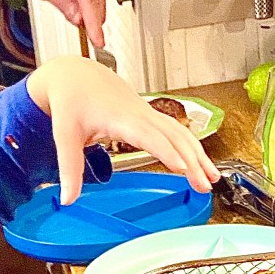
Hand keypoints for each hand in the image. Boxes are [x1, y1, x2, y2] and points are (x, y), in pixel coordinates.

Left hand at [10, 0, 106, 48]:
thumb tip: (78, 18)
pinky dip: (87, 11)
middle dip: (91, 22)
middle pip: (97, 5)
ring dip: (89, 17)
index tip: (98, 41)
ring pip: (98, 5)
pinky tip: (76, 12)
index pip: (89, 1)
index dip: (94, 24)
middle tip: (82, 34)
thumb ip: (61, 1)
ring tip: (71, 15)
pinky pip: (94, 2)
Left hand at [27, 57, 220, 203]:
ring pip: (180, 132)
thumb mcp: (63, 134)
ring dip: (198, 154)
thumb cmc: (71, 99)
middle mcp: (139, 113)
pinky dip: (191, 146)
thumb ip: (69, 167)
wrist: (75, 74)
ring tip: (211, 178)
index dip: (167, 151)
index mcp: (119, 117)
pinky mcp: (149, 116)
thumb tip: (67, 199)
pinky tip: (199, 162)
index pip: (149, 135)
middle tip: (204, 185)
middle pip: (173, 136)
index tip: (183, 168)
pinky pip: (176, 130)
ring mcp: (147, 113)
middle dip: (192, 160)